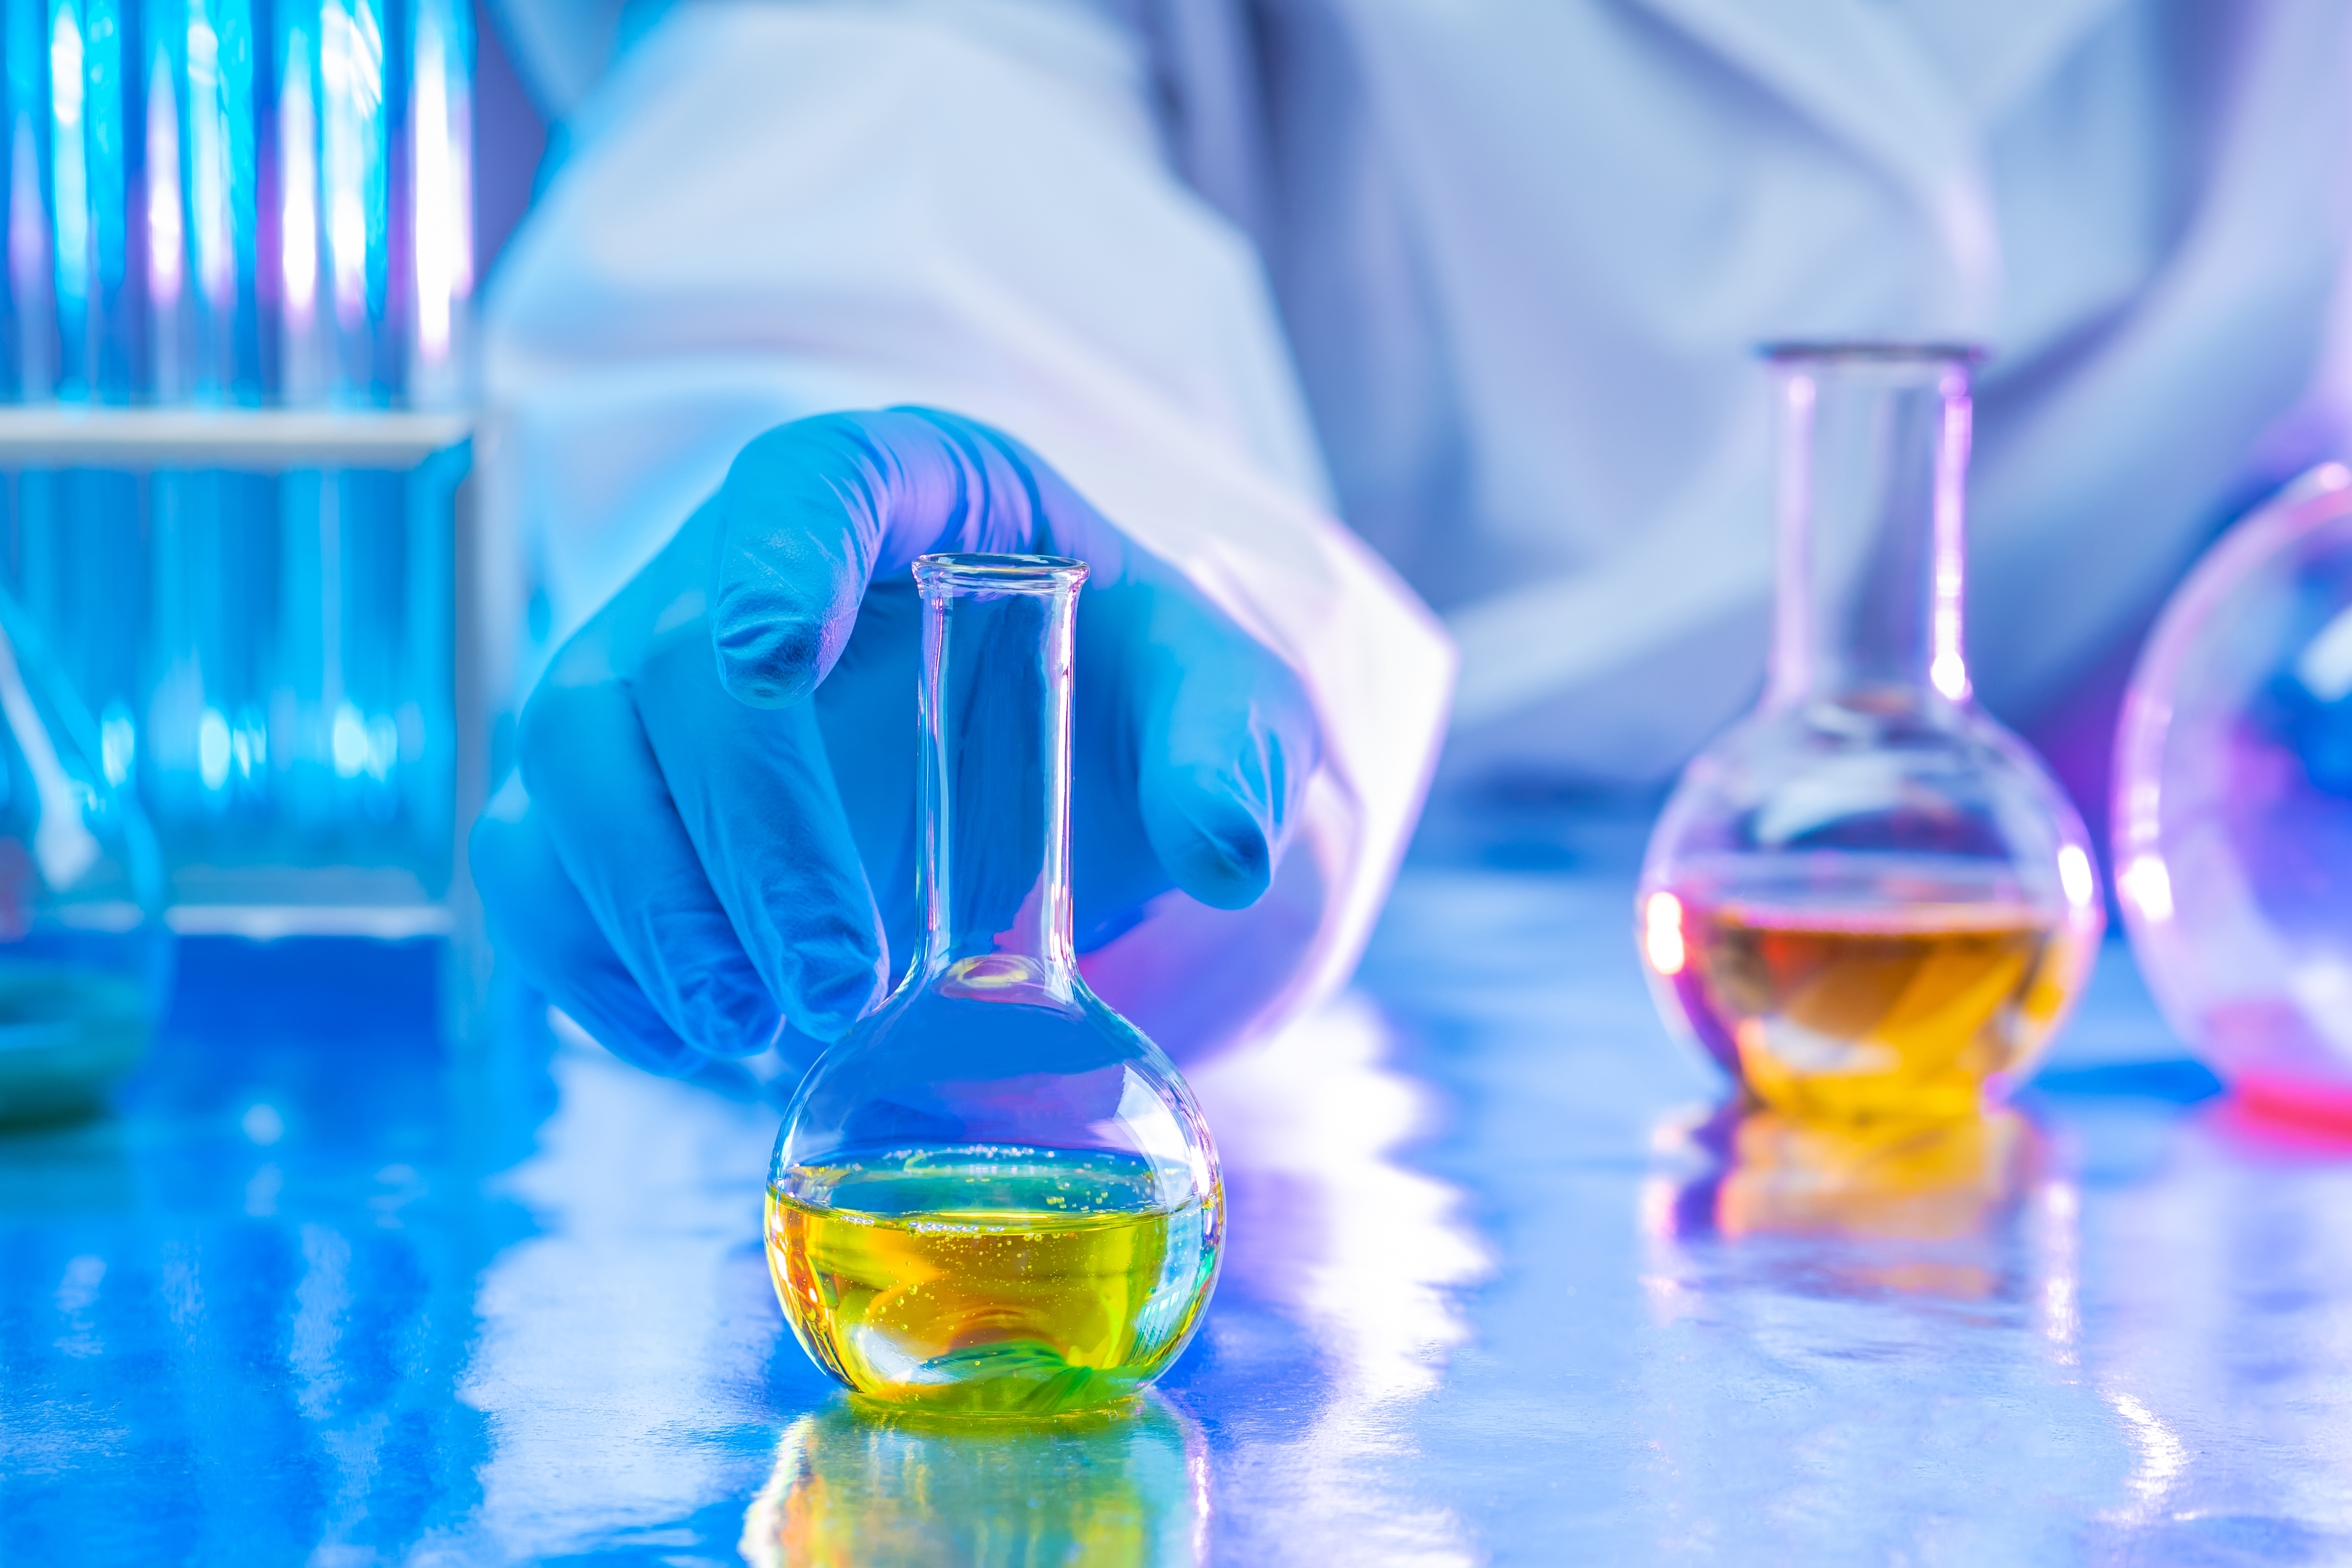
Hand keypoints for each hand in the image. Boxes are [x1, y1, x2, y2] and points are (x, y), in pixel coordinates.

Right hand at [471, 408, 1318, 1084]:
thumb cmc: (1120, 693)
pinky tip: (692, 1041)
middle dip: (745, 832)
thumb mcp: (1216, 702)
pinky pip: (534, 861)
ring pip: (572, 759)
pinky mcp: (610, 792)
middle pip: (672, 661)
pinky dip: (589, 960)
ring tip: (752, 1029)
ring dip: (647, 908)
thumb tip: (1231, 851)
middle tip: (835, 981)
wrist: (1046, 752)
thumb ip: (1234, 752)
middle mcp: (744, 563)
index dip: (773, 556)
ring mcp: (651, 674)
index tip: (766, 659)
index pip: (809, 481)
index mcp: (903, 496)